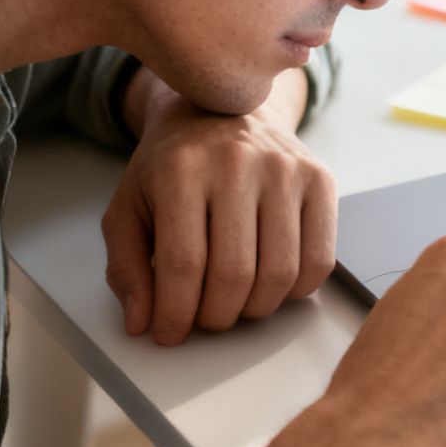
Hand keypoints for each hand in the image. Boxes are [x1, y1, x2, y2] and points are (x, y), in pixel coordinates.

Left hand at [101, 67, 335, 343]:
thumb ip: (126, 267)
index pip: (183, 263)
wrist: (221, 112)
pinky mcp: (319, 179)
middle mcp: (237, 163)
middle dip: (215, 317)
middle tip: (204, 319)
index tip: (169, 334)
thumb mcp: (128, 209)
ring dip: (254, 310)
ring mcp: (285, 169)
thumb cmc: (171, 169)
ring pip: (280, 274)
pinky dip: (294, 292)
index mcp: (180, 169)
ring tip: (235, 303)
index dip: (175, 313)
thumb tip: (142, 322)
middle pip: (234, 274)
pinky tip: (270, 284)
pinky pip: (318, 261)